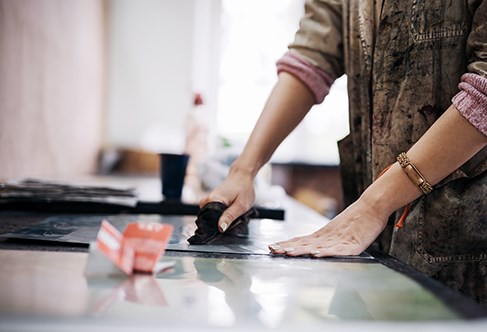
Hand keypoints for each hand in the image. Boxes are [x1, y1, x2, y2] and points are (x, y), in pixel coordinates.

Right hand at [199, 168, 255, 232]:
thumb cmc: (244, 189)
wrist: (242, 175)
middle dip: (219, 224)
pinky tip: (230, 211)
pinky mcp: (212, 200)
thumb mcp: (241, 206)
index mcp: (213, 201)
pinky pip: (213, 212)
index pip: (207, 221)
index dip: (215, 228)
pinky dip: (221, 214)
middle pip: (209, 220)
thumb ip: (230, 217)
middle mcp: (207, 200)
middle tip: (232, 220)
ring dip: (220, 219)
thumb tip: (220, 228)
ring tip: (232, 214)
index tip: (225, 230)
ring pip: (211, 216)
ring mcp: (209, 200)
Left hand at [268, 197, 388, 256]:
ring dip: (301, 250)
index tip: (271, 247)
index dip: (286, 244)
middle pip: (304, 243)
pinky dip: (326, 253)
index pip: (300, 240)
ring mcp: (339, 240)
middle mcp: (327, 236)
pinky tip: (316, 254)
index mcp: (323, 234)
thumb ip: (324, 239)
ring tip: (287, 253)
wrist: (372, 207)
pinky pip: (338, 250)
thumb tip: (311, 247)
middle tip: (272, 250)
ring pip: (317, 246)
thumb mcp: (336, 230)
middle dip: (287, 247)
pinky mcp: (352, 245)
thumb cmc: (356, 219)